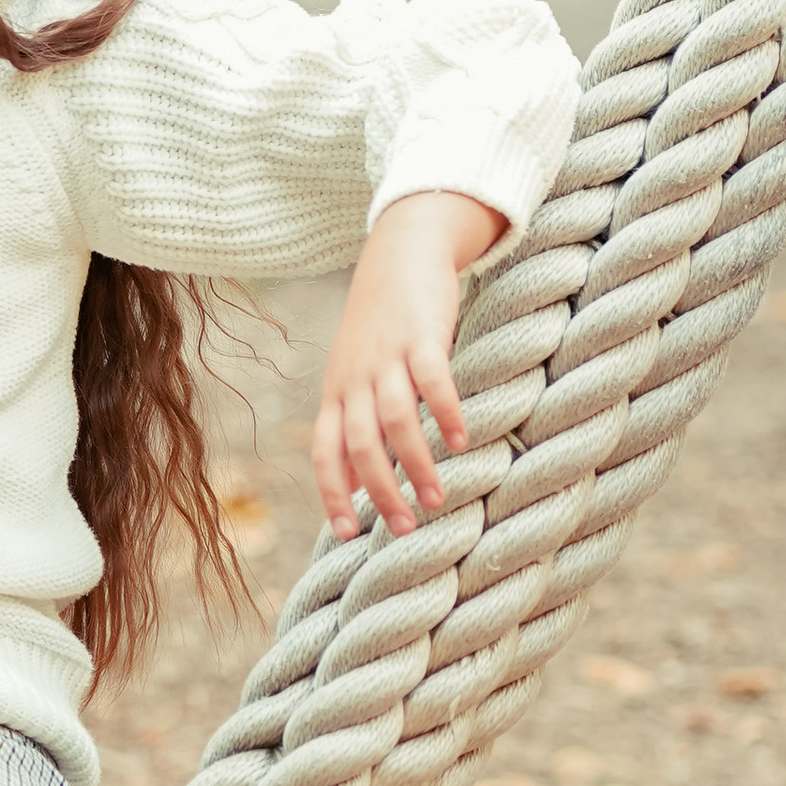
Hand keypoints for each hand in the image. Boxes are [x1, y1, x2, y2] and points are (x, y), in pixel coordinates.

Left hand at [311, 190, 503, 538]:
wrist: (399, 252)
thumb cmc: (380, 327)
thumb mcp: (355, 376)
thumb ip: (353, 426)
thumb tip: (351, 486)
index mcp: (337, 393)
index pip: (324, 453)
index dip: (333, 494)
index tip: (350, 534)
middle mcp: (355, 378)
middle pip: (358, 445)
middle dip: (380, 491)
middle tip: (404, 529)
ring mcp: (386, 356)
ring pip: (394, 419)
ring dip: (414, 463)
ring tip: (436, 499)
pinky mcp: (421, 335)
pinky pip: (432, 379)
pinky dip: (445, 412)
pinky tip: (461, 441)